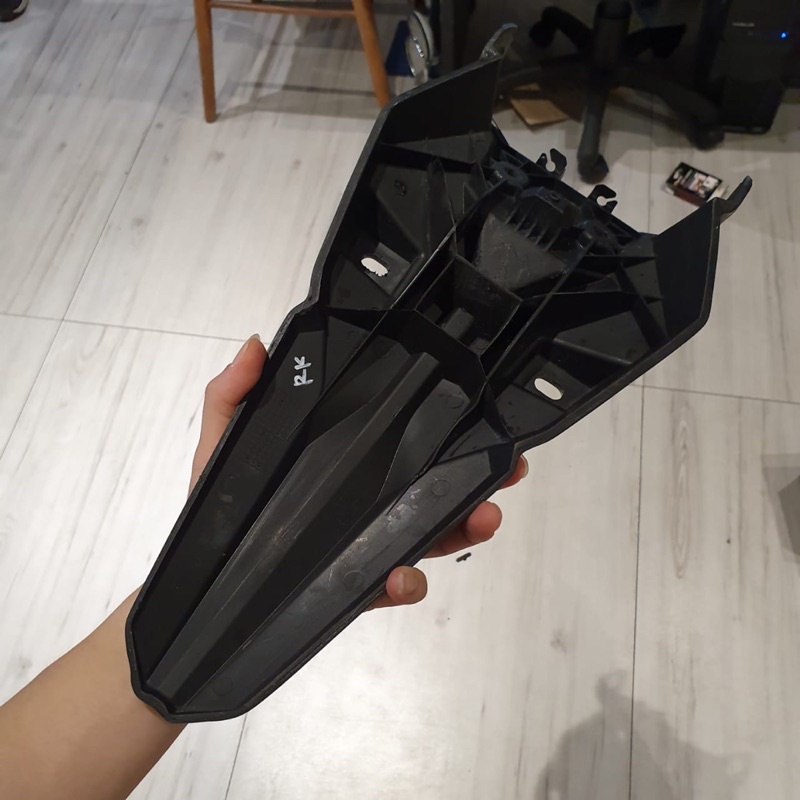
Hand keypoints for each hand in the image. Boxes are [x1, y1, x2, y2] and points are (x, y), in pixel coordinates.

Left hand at [191, 336, 527, 610]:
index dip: (444, 430)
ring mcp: (365, 547)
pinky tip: (402, 576)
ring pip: (430, 536)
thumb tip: (256, 345)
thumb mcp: (221, 444)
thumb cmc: (217, 510)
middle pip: (436, 489)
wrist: (199, 584)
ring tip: (481, 518)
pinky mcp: (355, 588)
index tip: (478, 412)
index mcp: (345, 466)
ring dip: (463, 528)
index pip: (402, 441)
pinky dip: (406, 585)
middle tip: (508, 470)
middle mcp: (365, 504)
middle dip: (479, 479)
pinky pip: (392, 588)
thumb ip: (232, 396)